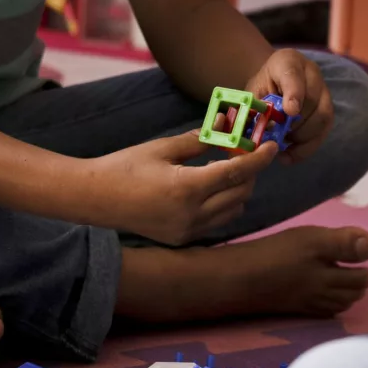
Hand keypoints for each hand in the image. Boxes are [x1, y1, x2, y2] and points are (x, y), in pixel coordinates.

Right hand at [92, 130, 277, 245]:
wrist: (95, 199)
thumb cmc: (125, 167)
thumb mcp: (163, 148)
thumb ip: (198, 141)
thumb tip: (224, 128)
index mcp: (187, 188)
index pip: (236, 173)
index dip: (259, 158)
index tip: (271, 146)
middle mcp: (192, 214)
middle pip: (240, 193)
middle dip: (249, 172)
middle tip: (244, 153)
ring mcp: (188, 230)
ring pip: (232, 211)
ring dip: (238, 190)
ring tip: (225, 170)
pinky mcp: (182, 238)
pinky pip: (216, 222)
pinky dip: (223, 205)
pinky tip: (210, 189)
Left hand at [245, 49, 332, 163]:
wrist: (272, 83)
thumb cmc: (261, 89)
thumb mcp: (252, 94)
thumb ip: (253, 109)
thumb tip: (250, 136)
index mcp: (287, 61)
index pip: (293, 74)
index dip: (294, 94)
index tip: (290, 112)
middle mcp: (311, 72)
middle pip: (312, 100)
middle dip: (295, 124)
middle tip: (278, 138)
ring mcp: (323, 90)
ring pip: (323, 116)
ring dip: (302, 137)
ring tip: (283, 147)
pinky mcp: (327, 109)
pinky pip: (324, 130)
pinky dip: (307, 147)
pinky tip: (290, 155)